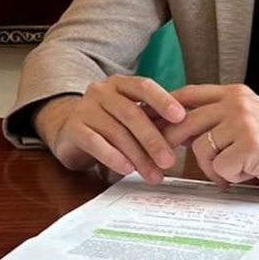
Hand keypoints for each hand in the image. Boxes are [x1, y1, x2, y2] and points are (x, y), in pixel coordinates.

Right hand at [33, 75, 187, 184]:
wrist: (70, 130)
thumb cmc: (110, 123)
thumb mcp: (132, 116)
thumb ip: (154, 120)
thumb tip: (188, 134)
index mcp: (121, 84)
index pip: (144, 86)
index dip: (163, 100)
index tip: (181, 117)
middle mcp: (102, 91)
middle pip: (131, 113)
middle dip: (153, 139)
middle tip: (169, 161)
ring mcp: (85, 108)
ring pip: (116, 131)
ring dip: (138, 156)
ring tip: (154, 175)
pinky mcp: (73, 129)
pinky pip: (95, 142)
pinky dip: (113, 157)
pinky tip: (127, 170)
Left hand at [167, 84, 258, 199]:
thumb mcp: (244, 124)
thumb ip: (214, 121)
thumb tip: (169, 128)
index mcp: (234, 94)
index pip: (185, 95)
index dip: (160, 111)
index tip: (142, 125)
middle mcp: (237, 102)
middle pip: (183, 122)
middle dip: (170, 145)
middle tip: (164, 165)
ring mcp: (245, 122)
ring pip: (201, 149)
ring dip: (214, 168)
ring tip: (237, 170)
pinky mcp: (252, 145)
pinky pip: (220, 168)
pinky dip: (231, 178)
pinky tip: (251, 174)